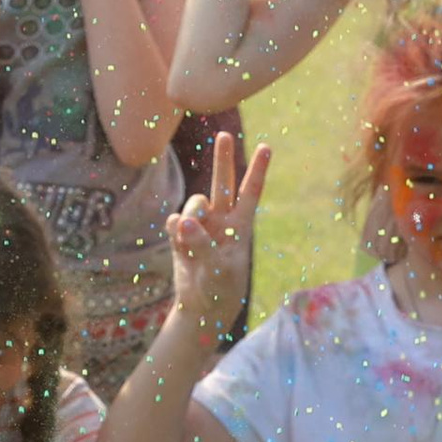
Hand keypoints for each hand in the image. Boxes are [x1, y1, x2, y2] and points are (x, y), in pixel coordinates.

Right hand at [166, 132, 271, 343]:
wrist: (201, 307)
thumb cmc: (219, 290)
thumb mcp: (215, 269)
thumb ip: (200, 244)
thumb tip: (182, 221)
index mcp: (241, 227)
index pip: (250, 192)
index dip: (258, 170)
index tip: (267, 147)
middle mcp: (222, 221)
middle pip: (223, 183)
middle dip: (223, 160)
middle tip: (224, 134)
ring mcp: (201, 227)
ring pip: (194, 203)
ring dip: (191, 213)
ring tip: (189, 236)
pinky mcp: (181, 235)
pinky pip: (173, 221)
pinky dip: (174, 230)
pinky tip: (178, 243)